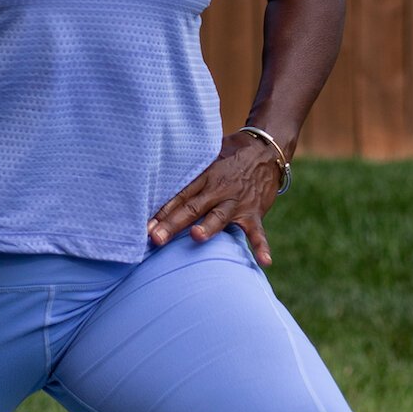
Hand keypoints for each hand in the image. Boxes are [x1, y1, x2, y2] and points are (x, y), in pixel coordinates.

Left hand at [147, 130, 286, 266]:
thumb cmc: (230, 156)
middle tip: (156, 238)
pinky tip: (264, 261)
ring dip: (209, 227)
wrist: (266, 150)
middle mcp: (219, 189)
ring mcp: (238, 202)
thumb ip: (189, 173)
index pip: (180, 195)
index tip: (146, 226)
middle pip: (193, 208)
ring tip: (196, 236)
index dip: (162, 211)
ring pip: (220, 216)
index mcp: (205, 176)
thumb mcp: (208, 158)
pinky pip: (258, 232)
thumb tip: (157, 181)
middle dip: (173, 224)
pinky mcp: (255, 213)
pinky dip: (261, 246)